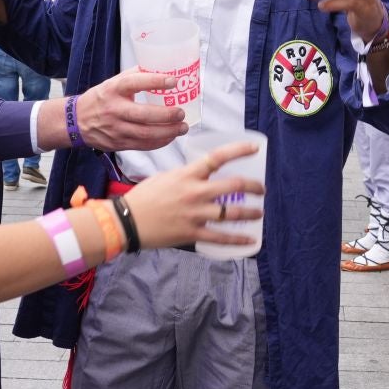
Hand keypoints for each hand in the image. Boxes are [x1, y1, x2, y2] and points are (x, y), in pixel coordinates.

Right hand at [73, 71, 189, 151]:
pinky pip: (143, 145)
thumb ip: (135, 76)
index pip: (134, 83)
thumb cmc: (100, 99)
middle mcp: (114, 109)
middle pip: (143, 115)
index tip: (173, 81)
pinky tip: (170, 136)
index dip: (155, 81)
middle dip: (166, 115)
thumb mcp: (112, 82)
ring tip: (182, 127)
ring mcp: (116, 129)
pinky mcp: (119, 143)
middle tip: (181, 113)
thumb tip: (160, 68)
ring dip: (168, 132)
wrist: (76, 121)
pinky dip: (160, 142)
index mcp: (113, 89)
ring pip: (146, 134)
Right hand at [123, 141, 265, 250]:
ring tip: (259, 213)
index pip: (218, 157)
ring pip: (233, 213)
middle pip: (235, 185)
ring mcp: (196, 214)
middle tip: (261, 189)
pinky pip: (222, 237)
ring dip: (251, 212)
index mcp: (188, 174)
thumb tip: (202, 179)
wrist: (127, 221)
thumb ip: (187, 177)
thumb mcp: (166, 177)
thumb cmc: (144, 197)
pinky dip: (239, 239)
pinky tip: (250, 239)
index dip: (240, 150)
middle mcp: (196, 192)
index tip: (255, 148)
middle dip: (254, 186)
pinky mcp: (193, 233)